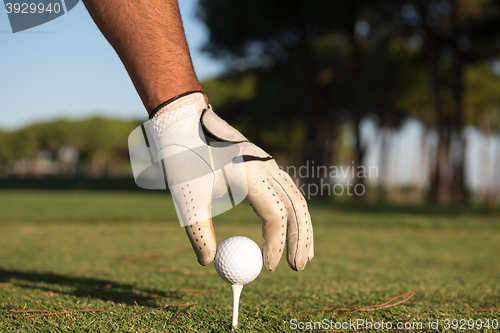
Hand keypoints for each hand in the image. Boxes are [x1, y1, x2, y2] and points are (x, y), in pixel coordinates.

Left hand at [148, 92, 312, 270]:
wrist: (184, 120)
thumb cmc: (183, 157)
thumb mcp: (186, 197)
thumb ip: (199, 232)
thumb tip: (208, 262)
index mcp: (250, 174)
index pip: (275, 215)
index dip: (275, 244)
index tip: (268, 267)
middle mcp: (266, 166)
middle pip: (296, 207)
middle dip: (300, 239)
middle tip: (298, 268)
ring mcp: (267, 163)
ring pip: (296, 198)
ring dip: (303, 227)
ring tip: (305, 256)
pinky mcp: (263, 164)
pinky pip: (287, 191)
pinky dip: (293, 213)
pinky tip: (291, 229)